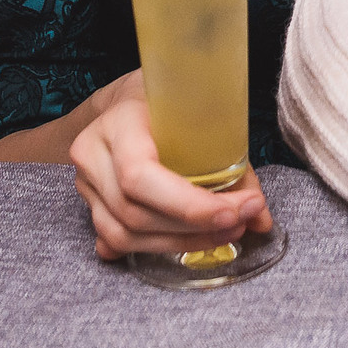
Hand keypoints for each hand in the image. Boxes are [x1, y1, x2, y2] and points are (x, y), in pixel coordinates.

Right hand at [67, 70, 271, 260]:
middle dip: (194, 227)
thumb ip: (232, 164)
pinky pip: (117, 241)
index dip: (187, 204)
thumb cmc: (169, 102)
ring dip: (181, 243)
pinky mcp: (90, 205)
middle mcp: (93, 154)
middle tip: (240, 222)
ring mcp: (86, 183)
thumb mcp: (202, 112)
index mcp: (118, 122)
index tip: (233, 212)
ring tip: (223, 233)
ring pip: (124, 234)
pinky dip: (157, 247)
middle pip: (134, 212)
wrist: (127, 100)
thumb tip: (261, 218)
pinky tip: (190, 240)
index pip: (139, 175)